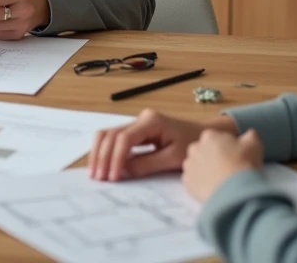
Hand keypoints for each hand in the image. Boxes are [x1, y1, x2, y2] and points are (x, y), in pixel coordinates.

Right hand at [88, 109, 237, 181]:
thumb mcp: (173, 158)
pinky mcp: (135, 131)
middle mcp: (140, 119)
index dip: (115, 158)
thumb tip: (122, 172)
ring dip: (99, 153)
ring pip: (108, 135)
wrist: (203, 135)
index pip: (124, 138)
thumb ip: (147, 164)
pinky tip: (101, 166)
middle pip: (110, 134)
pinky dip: (105, 152)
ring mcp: (136, 123)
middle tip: (97, 178)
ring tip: (94, 173)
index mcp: (151, 121)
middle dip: (102, 156)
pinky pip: (114, 139)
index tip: (112, 177)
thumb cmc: (192, 144)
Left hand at [182, 128, 263, 202]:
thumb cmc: (243, 163)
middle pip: (203, 151)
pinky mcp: (187, 182)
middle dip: (212, 157)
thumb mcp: (254, 144)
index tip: (234, 155)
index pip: (216, 137)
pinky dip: (201, 184)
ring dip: (205, 170)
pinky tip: (213, 187)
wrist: (234, 190)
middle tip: (226, 167)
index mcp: (209, 136)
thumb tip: (248, 135)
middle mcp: (194, 148)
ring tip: (219, 179)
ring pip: (196, 166)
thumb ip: (250, 136)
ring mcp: (189, 165)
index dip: (226, 147)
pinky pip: (193, 181)